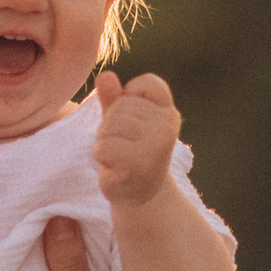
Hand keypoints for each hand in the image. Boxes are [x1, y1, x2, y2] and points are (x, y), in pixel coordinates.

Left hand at [92, 72, 178, 206]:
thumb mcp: (121, 120)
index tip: (133, 121)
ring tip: (119, 157)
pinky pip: (104, 148)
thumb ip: (113, 97)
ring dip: (104, 144)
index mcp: (167, 110)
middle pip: (119, 108)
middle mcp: (167, 125)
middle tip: (122, 146)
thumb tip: (105, 76)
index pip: (146, 83)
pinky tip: (116, 169)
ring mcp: (156, 145)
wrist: (139, 194)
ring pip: (109, 128)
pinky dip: (103, 159)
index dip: (128, 99)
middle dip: (110, 127)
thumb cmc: (128, 151)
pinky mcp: (141, 165)